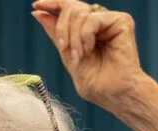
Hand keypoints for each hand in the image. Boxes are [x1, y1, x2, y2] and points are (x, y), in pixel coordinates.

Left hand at [31, 0, 146, 114]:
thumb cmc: (95, 83)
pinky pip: (92, 18)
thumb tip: (38, 12)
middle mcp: (99, 22)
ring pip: (79, 13)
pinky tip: (89, 49)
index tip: (36, 6)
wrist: (114, 94)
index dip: (52, 4)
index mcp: (86, 29)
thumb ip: (56, 34)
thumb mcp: (67, 56)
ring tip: (79, 56)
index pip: (68, 8)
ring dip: (73, 37)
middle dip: (62, 28)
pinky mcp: (121, 21)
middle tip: (64, 47)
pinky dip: (85, 35)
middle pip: (71, 7)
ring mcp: (110, 21)